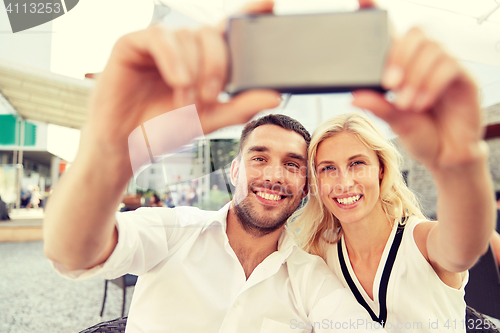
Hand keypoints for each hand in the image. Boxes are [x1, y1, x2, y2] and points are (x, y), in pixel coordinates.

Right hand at [84, 0, 279, 157]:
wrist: (126, 146)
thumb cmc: (163, 130)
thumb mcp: (209, 119)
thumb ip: (240, 106)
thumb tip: (275, 95)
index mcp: (203, 60)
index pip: (228, 29)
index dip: (248, 13)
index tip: (270, 5)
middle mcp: (183, 47)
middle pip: (212, 34)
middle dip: (217, 65)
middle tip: (211, 96)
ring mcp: (158, 44)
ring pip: (187, 37)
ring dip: (192, 72)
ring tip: (184, 102)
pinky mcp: (133, 44)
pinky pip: (160, 38)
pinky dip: (173, 61)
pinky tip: (177, 82)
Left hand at [351, 27, 483, 170]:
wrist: (446, 157)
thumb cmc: (421, 135)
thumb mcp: (394, 120)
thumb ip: (378, 105)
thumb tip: (354, 94)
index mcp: (405, 67)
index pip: (394, 34)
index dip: (379, 14)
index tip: (362, 1)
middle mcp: (425, 62)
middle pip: (417, 33)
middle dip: (400, 55)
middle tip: (389, 83)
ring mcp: (447, 67)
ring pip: (433, 49)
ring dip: (415, 75)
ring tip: (406, 103)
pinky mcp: (464, 79)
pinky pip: (450, 66)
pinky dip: (431, 83)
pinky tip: (421, 103)